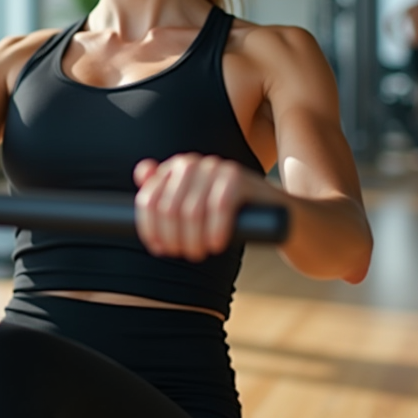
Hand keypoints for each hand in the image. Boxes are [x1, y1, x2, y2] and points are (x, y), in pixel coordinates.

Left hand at [133, 153, 279, 261]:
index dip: (149, 230)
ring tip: (200, 253)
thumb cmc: (228, 216)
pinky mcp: (239, 178)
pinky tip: (217, 244)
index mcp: (173, 169)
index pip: (147, 200)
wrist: (276, 216)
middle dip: (172, 239)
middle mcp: (191, 163)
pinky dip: (215, 230)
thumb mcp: (192, 209)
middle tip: (185, 255)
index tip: (160, 249)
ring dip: (193, 241)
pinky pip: (219, 207)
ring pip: (190, 212)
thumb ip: (165, 194)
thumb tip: (141, 172)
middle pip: (166, 209)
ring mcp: (215, 168)